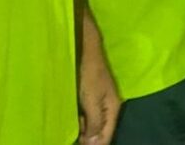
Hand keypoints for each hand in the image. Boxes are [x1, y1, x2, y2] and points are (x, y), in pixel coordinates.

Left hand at [78, 9, 119, 144]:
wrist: (85, 50)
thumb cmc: (89, 74)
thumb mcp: (92, 100)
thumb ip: (95, 121)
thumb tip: (95, 143)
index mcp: (113, 107)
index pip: (107, 135)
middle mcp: (108, 107)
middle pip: (101, 132)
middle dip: (91, 140)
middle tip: (75, 142)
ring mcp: (100, 102)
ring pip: (94, 125)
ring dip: (84, 132)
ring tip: (71, 137)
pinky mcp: (91, 98)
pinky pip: (87, 117)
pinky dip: (81, 123)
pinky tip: (71, 126)